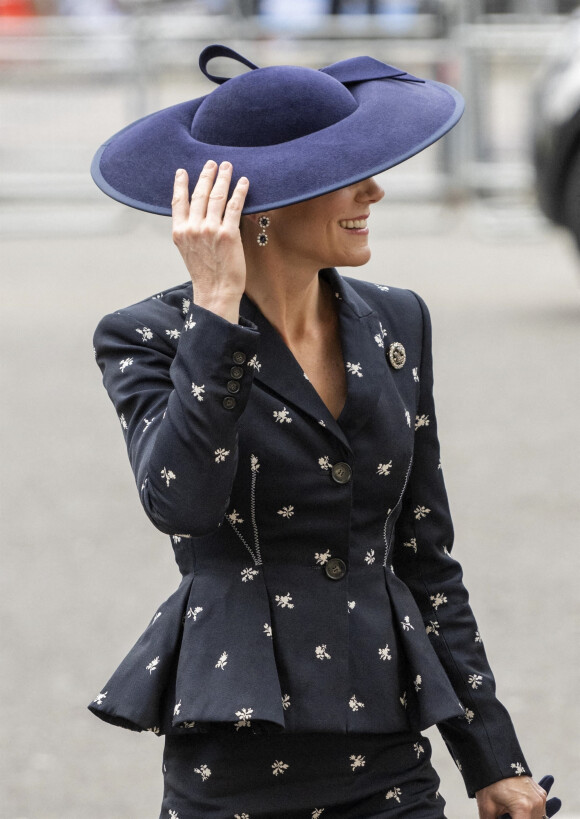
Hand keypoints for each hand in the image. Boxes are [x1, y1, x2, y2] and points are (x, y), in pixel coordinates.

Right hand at [172, 160, 248, 322]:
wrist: (215, 291)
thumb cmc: (205, 273)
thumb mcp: (188, 250)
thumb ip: (189, 231)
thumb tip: (196, 214)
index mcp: (180, 232)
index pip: (178, 201)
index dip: (181, 184)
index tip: (183, 171)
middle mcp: (193, 228)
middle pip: (199, 194)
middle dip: (206, 176)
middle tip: (212, 164)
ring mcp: (210, 230)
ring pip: (216, 196)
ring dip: (223, 178)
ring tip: (227, 167)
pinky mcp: (228, 234)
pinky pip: (234, 206)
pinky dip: (239, 192)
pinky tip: (243, 182)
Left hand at [476, 775, 546, 817]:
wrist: (496, 761)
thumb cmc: (491, 782)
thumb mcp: (487, 807)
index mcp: (523, 808)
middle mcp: (536, 804)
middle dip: (518, 818)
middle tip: (507, 814)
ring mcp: (540, 799)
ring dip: (525, 817)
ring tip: (512, 812)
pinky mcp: (541, 794)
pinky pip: (539, 812)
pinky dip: (530, 814)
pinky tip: (518, 809)